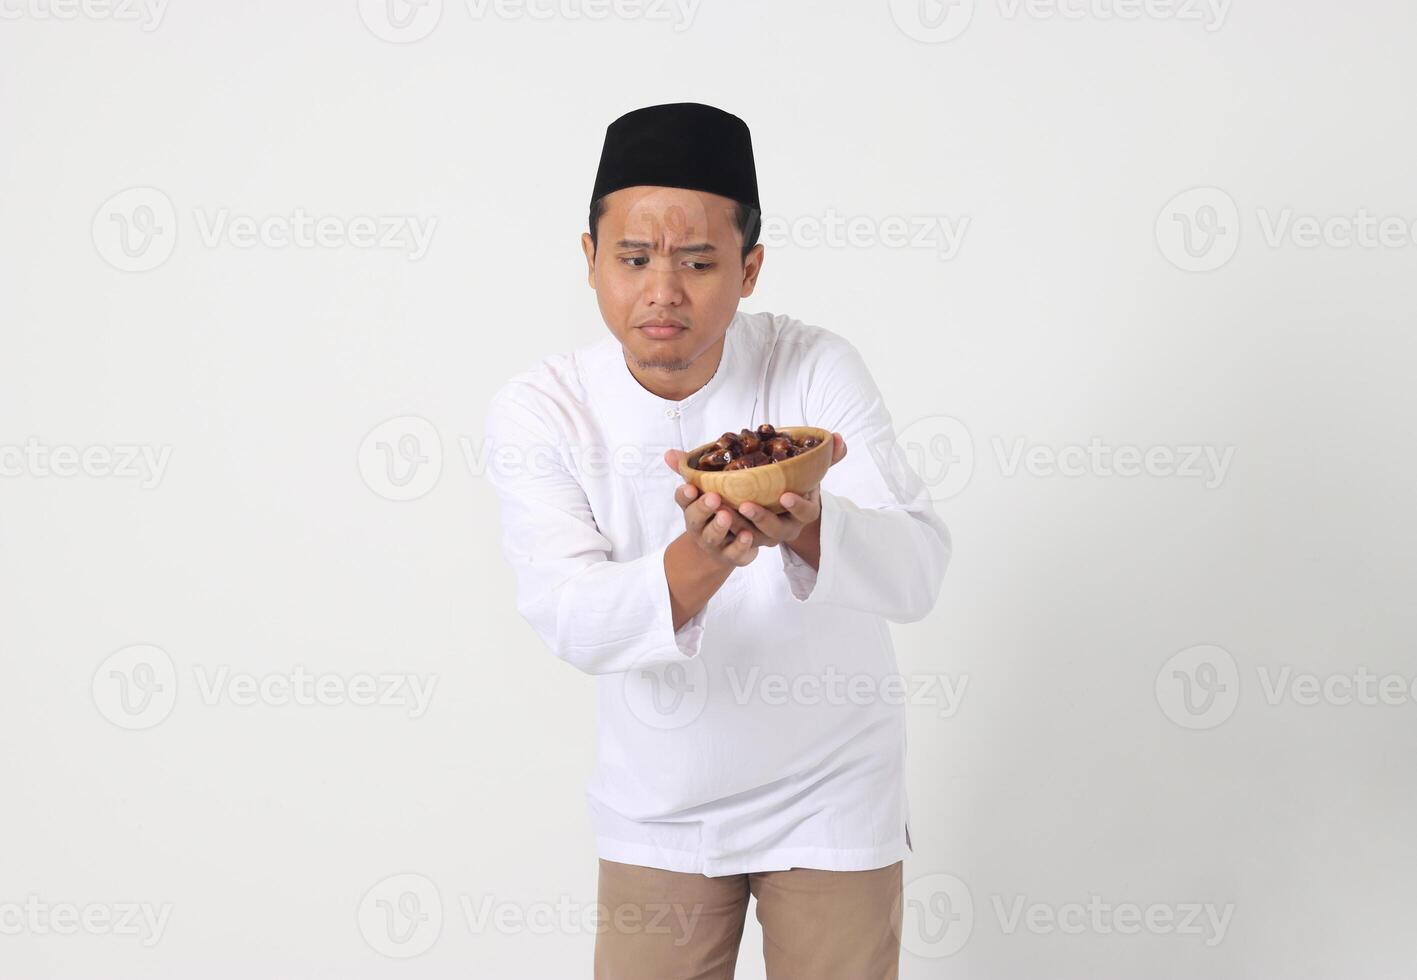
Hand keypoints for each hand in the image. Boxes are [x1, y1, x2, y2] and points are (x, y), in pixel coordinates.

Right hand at [663, 449, 760, 567]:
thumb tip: (669, 453)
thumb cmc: (715, 512)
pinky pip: (734, 553)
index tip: (691, 486)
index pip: (683, 499)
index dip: (685, 494)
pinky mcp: (731, 556)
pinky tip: (748, 535)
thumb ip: (688, 471)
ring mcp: (714, 543)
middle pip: (695, 519)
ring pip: (713, 536)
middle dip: (703, 508)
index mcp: (692, 507)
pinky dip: (740, 545)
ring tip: (728, 515)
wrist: (724, 549)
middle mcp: (699, 527)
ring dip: (719, 526)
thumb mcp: (704, 491)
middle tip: (714, 498)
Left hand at [733, 432, 847, 547]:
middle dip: (761, 518)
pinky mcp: (746, 537)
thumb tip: (838, 438)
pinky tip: (711, 511)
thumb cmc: (798, 485)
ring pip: (751, 537)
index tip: (785, 496)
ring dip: (736, 524)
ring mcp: (765, 536)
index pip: (805, 513)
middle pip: (775, 530)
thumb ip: (827, 456)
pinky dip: (722, 526)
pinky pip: (734, 537)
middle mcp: (786, 528)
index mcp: (804, 513)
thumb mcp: (813, 472)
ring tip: (722, 509)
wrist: (782, 507)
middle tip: (745, 504)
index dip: (797, 506)